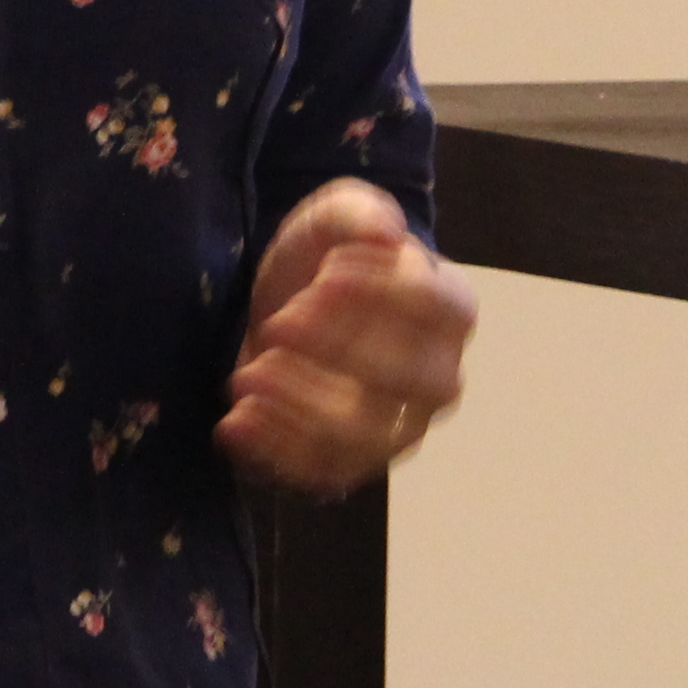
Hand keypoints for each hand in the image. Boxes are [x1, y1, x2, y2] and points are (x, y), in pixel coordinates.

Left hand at [216, 179, 476, 498]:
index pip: (436, 308)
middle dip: (342, 353)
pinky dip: (276, 452)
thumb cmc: (325, 259)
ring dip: (303, 407)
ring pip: (366, 436)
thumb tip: (386, 234)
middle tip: (279, 323)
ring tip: (247, 374)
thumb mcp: (334, 216)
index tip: (324, 275)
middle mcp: (438, 377)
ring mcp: (398, 430)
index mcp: (452, 308)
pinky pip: (323, 474)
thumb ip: (360, 214)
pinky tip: (235, 420)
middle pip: (412, 380)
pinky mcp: (351, 464)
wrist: (290, 309)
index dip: (383, 293)